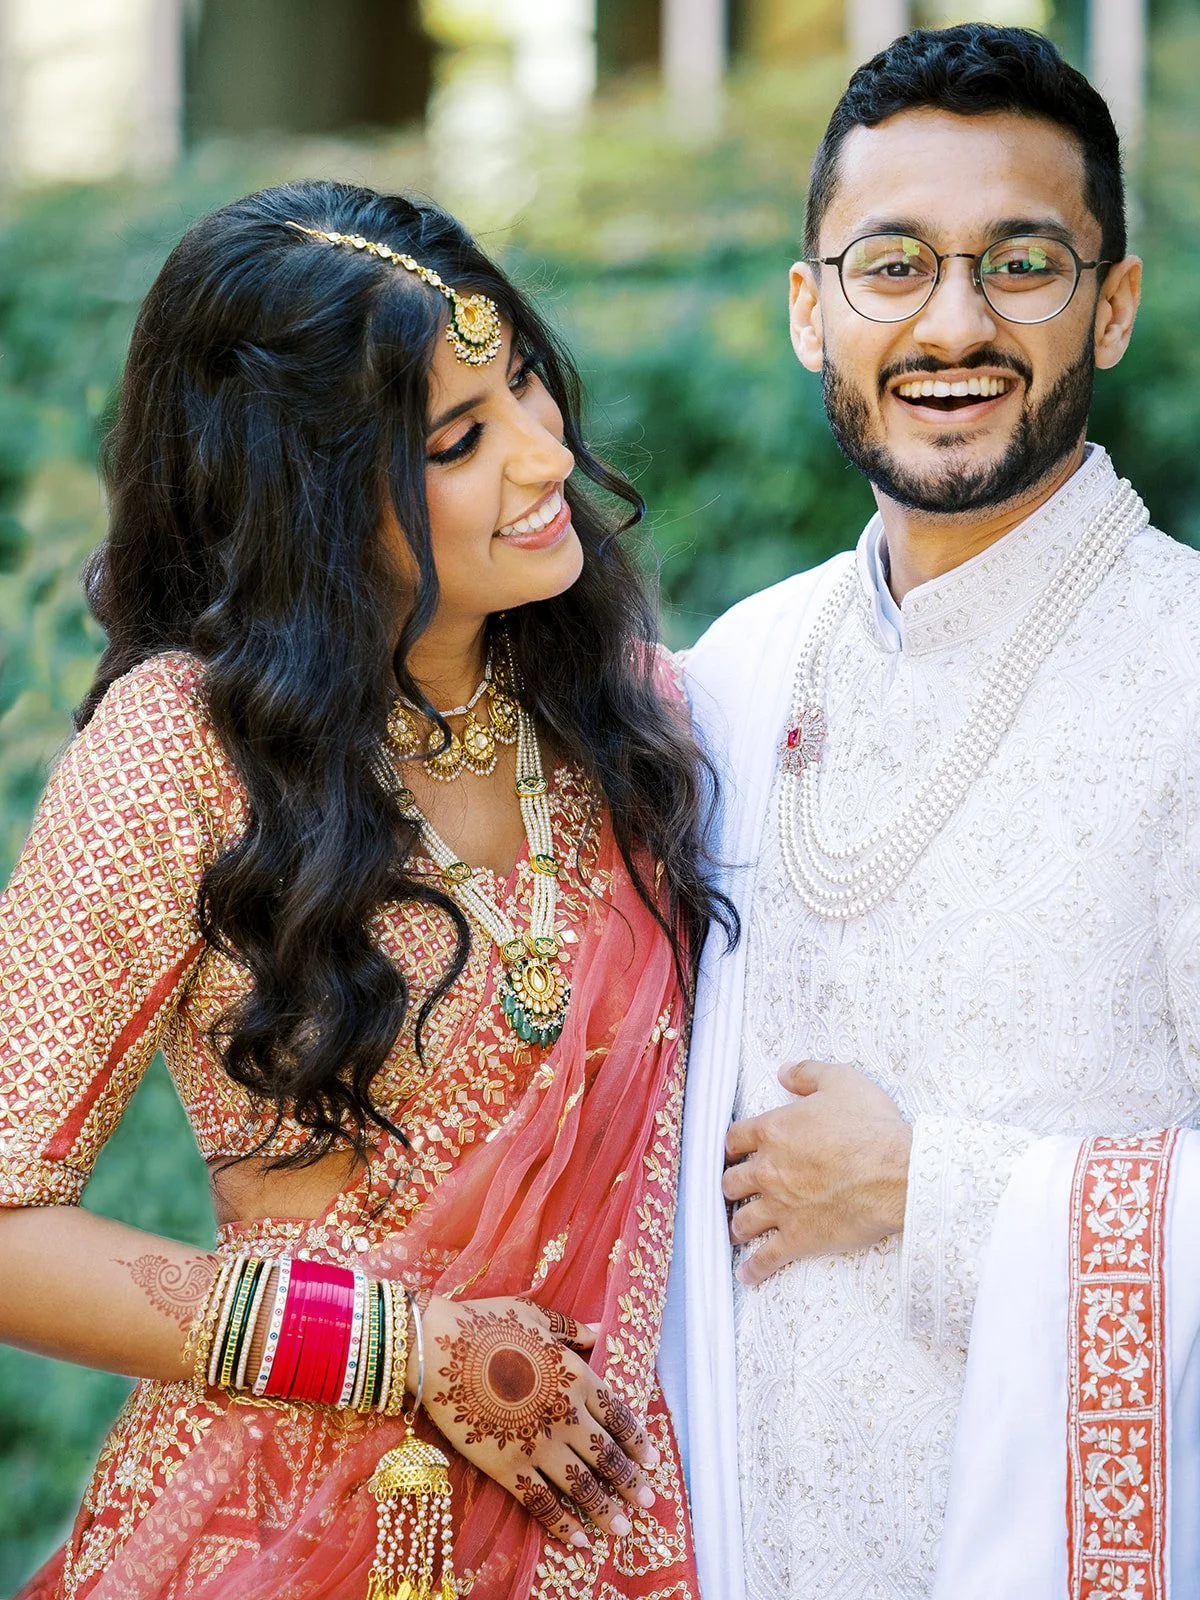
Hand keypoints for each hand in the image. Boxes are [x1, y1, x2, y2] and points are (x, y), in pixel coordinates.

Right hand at [418, 1295, 658, 1549]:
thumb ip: (572, 1328)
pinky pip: (542, 1502)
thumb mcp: (537, 1315)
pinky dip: (562, 1524)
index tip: (652, 1461)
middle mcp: (565, 1415)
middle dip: (631, 1483)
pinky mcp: (507, 1467)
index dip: (638, 1442)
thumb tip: (599, 1330)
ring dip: (606, 1509)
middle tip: (648, 1502)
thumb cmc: (487, 1324)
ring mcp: (537, 1444)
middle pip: (608, 1456)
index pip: (619, 1417)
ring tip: (622, 1528)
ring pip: (582, 1485)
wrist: (438, 1347)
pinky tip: (577, 1539)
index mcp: (576, 1376)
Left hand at [723, 1061, 912, 1286]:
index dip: (732, 1145)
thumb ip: (807, 1073)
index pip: (736, 1138)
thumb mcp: (841, 1080)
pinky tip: (747, 1276)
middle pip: (732, 1181)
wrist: (896, 1172)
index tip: (732, 1151)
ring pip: (743, 1220)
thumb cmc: (871, 1125)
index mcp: (773, 1130)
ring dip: (737, 1226)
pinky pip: (767, 1258)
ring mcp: (780, 1206)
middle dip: (731, 1185)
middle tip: (733, 1191)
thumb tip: (784, 1072)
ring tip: (736, 1232)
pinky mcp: (799, 1237)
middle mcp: (769, 1170)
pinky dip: (754, 1269)